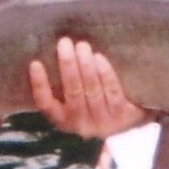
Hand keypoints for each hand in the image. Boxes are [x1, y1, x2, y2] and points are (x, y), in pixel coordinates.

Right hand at [29, 37, 151, 138]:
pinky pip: (112, 91)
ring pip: (92, 91)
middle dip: (68, 66)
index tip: (35, 63)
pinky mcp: (123, 116)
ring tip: (82, 46)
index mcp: (65, 120)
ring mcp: (103, 122)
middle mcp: (82, 125)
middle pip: (73, 93)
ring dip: (86, 67)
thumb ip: (67, 83)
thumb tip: (55, 50)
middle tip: (65, 43)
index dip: (39, 85)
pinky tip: (99, 58)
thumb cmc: (97, 100)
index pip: (46, 105)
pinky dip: (105, 73)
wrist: (133, 119)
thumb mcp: (78, 99)